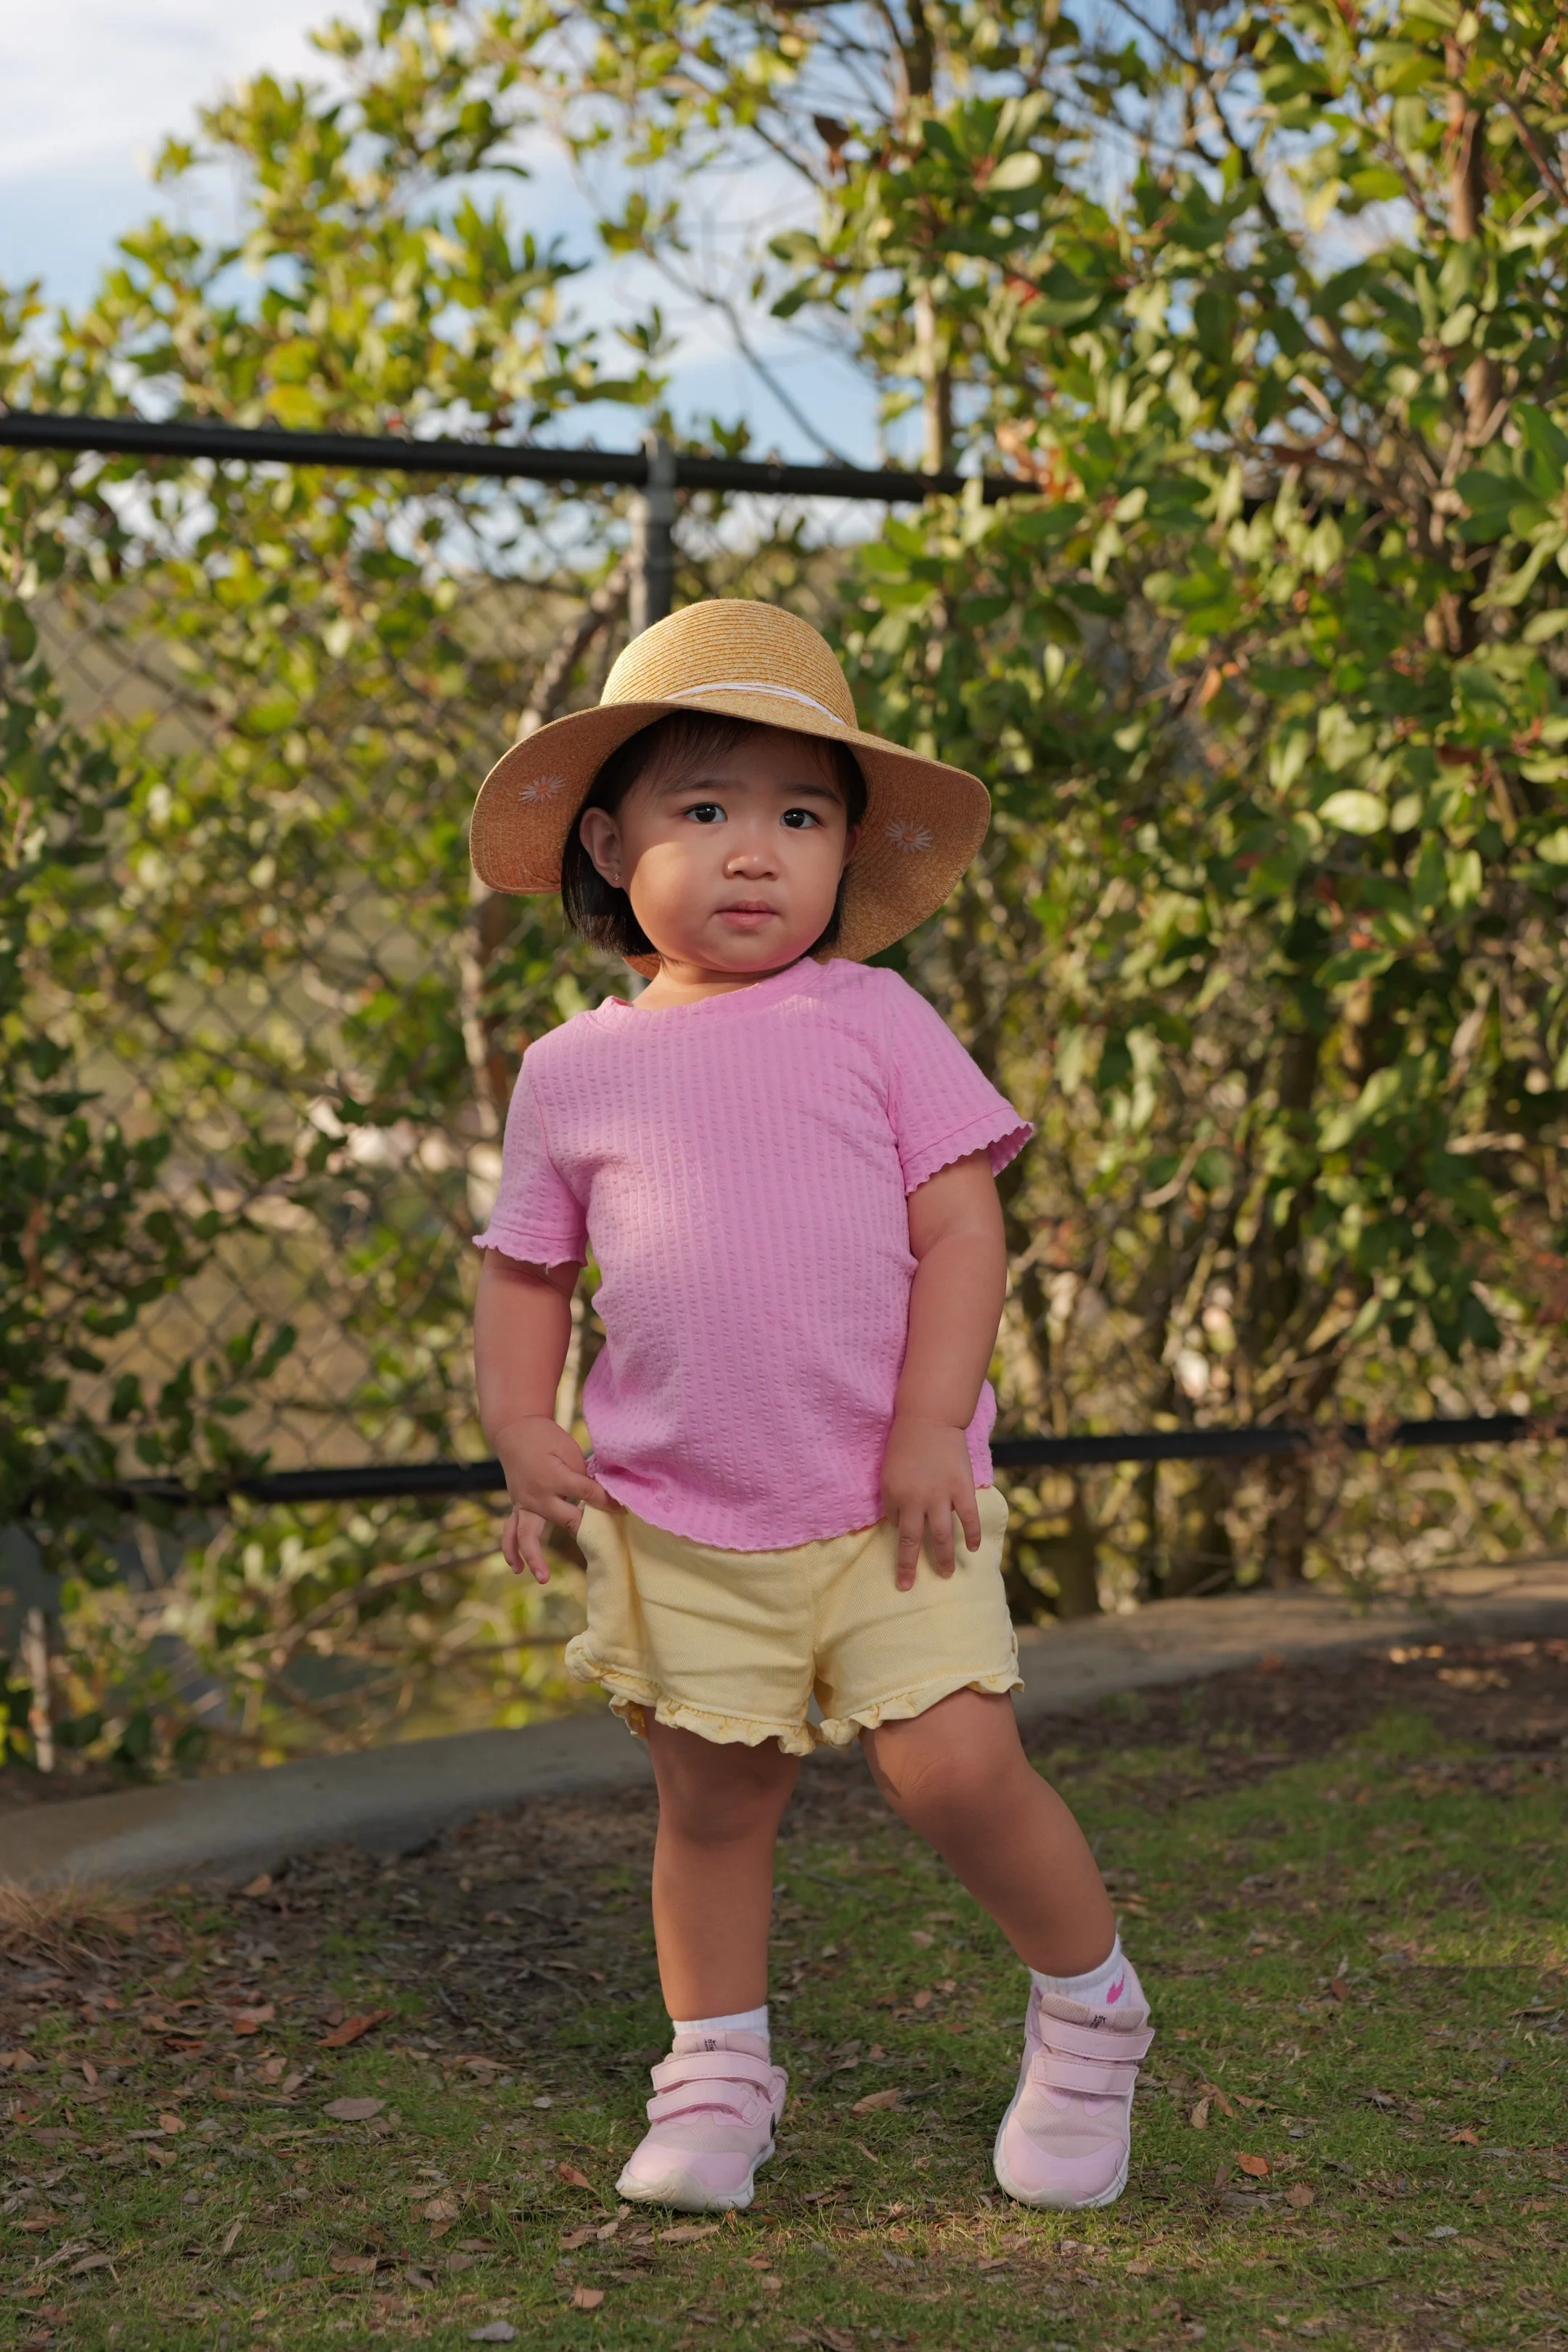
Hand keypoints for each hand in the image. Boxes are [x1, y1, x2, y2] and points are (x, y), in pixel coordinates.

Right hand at [494, 1415, 614, 1584]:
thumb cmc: (547, 1439)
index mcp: (555, 1477)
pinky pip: (511, 1532)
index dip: (608, 1502)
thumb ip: (583, 1477)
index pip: (587, 1494)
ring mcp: (525, 1504)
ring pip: (528, 1535)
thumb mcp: (570, 1451)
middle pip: (566, 1519)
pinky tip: (517, 1568)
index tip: (624, 1509)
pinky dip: (511, 1550)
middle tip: (602, 1544)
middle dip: (586, 1530)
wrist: (516, 1432)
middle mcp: (538, 1495)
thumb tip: (602, 1498)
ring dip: (535, 1558)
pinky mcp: (518, 1508)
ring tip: (543, 1578)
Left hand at [880, 1415, 981, 1590]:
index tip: (900, 1543)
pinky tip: (973, 1549)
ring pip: (941, 1536)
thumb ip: (892, 1498)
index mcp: (894, 1495)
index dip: (897, 1533)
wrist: (929, 1419)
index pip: (894, 1524)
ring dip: (942, 1557)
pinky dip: (971, 1534)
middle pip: (912, 1540)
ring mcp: (941, 1496)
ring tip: (945, 1574)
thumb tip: (896, 1522)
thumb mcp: (888, 1470)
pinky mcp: (962, 1489)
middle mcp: (916, 1501)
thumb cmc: (904, 1442)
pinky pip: (968, 1518)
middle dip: (908, 1566)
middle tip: (906, 1586)